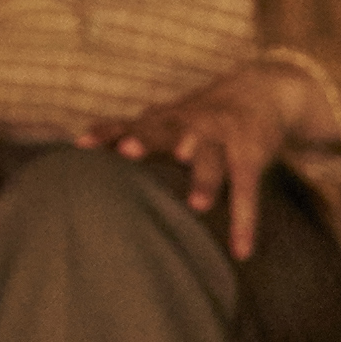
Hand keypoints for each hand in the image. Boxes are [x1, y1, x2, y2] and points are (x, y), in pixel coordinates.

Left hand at [94, 59, 323, 263]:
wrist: (261, 91)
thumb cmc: (203, 115)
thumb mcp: (168, 117)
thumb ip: (130, 131)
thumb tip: (79, 145)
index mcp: (168, 119)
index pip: (132, 124)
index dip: (109, 132)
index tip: (83, 145)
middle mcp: (193, 124)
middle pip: (169, 131)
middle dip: (149, 140)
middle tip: (128, 151)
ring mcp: (224, 139)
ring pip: (213, 160)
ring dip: (206, 180)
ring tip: (198, 205)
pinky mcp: (252, 156)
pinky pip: (247, 190)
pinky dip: (245, 221)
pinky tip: (241, 250)